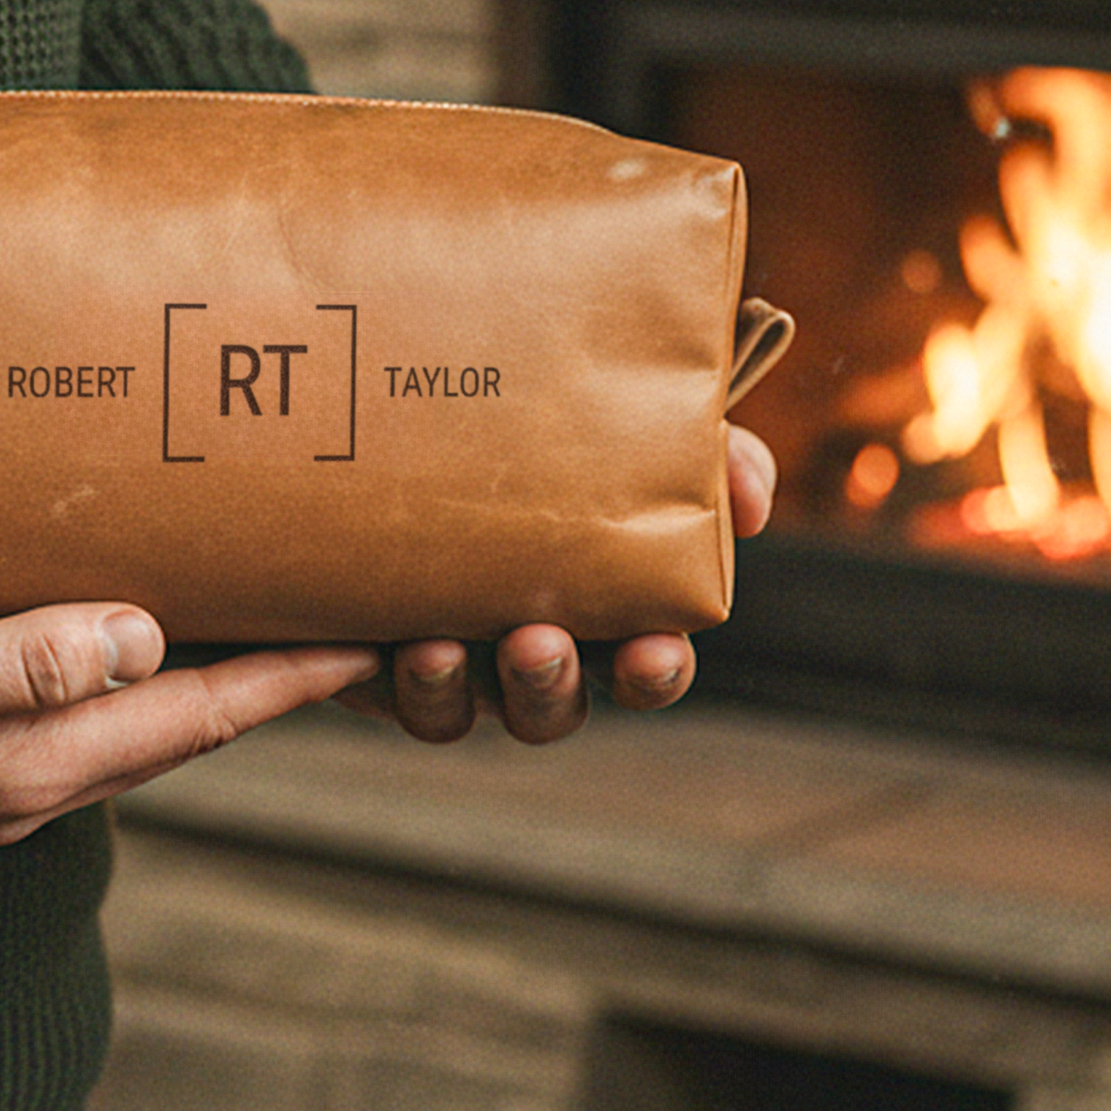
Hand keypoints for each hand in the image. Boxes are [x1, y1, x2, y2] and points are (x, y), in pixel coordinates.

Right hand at [0, 604, 379, 851]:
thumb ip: (23, 658)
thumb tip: (142, 637)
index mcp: (28, 765)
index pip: (193, 716)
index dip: (286, 679)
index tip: (367, 642)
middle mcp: (26, 789)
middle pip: (178, 731)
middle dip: (264, 686)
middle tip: (330, 626)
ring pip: (130, 734)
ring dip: (198, 689)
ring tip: (253, 630)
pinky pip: (72, 731)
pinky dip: (126, 693)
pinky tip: (123, 649)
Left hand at [339, 425, 778, 747]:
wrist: (405, 400)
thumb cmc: (544, 423)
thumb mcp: (644, 425)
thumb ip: (721, 454)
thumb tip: (750, 502)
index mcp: (599, 613)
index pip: (645, 670)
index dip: (653, 674)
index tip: (654, 649)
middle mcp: (520, 648)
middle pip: (550, 706)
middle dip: (547, 683)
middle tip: (536, 642)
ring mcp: (442, 655)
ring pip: (452, 711)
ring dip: (446, 689)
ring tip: (434, 646)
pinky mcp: (363, 647)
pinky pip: (364, 683)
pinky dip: (361, 669)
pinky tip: (364, 639)